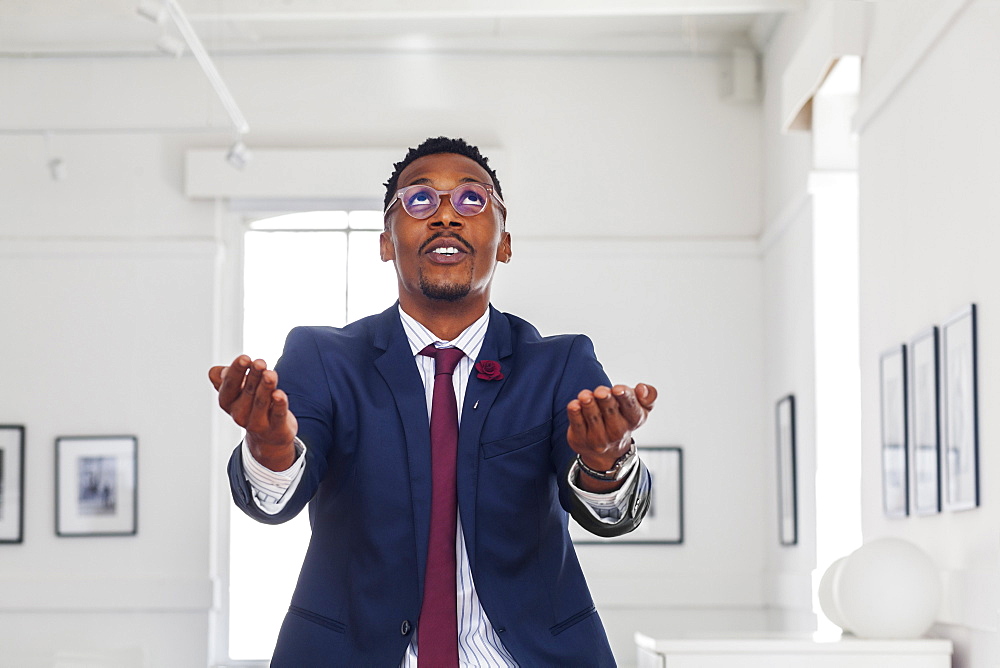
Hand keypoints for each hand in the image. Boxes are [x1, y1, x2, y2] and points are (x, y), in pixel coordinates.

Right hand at [208, 355, 298, 471]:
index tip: (245, 358)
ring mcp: (257, 423)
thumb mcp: (238, 391)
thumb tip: (216, 372)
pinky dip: (279, 404)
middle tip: (260, 362)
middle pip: (248, 391)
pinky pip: (277, 415)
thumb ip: (228, 379)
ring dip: (266, 387)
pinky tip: (279, 394)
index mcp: (228, 401)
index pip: (230, 384)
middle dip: (254, 375)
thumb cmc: (252, 405)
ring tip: (270, 374)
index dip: (237, 371)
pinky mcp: (276, 428)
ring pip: (261, 402)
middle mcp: (239, 414)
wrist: (269, 437)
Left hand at [566, 383, 655, 490]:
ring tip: (585, 395)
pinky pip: (577, 425)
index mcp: (634, 419)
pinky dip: (575, 414)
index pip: (631, 407)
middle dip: (605, 400)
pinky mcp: (581, 439)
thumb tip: (641, 388)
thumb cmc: (623, 418)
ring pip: (593, 418)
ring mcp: (599, 437)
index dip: (625, 397)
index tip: (617, 390)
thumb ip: (649, 395)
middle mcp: (617, 431)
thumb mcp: (641, 408)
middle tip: (601, 392)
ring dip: (589, 405)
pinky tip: (574, 405)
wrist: (608, 451)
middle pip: (610, 411)